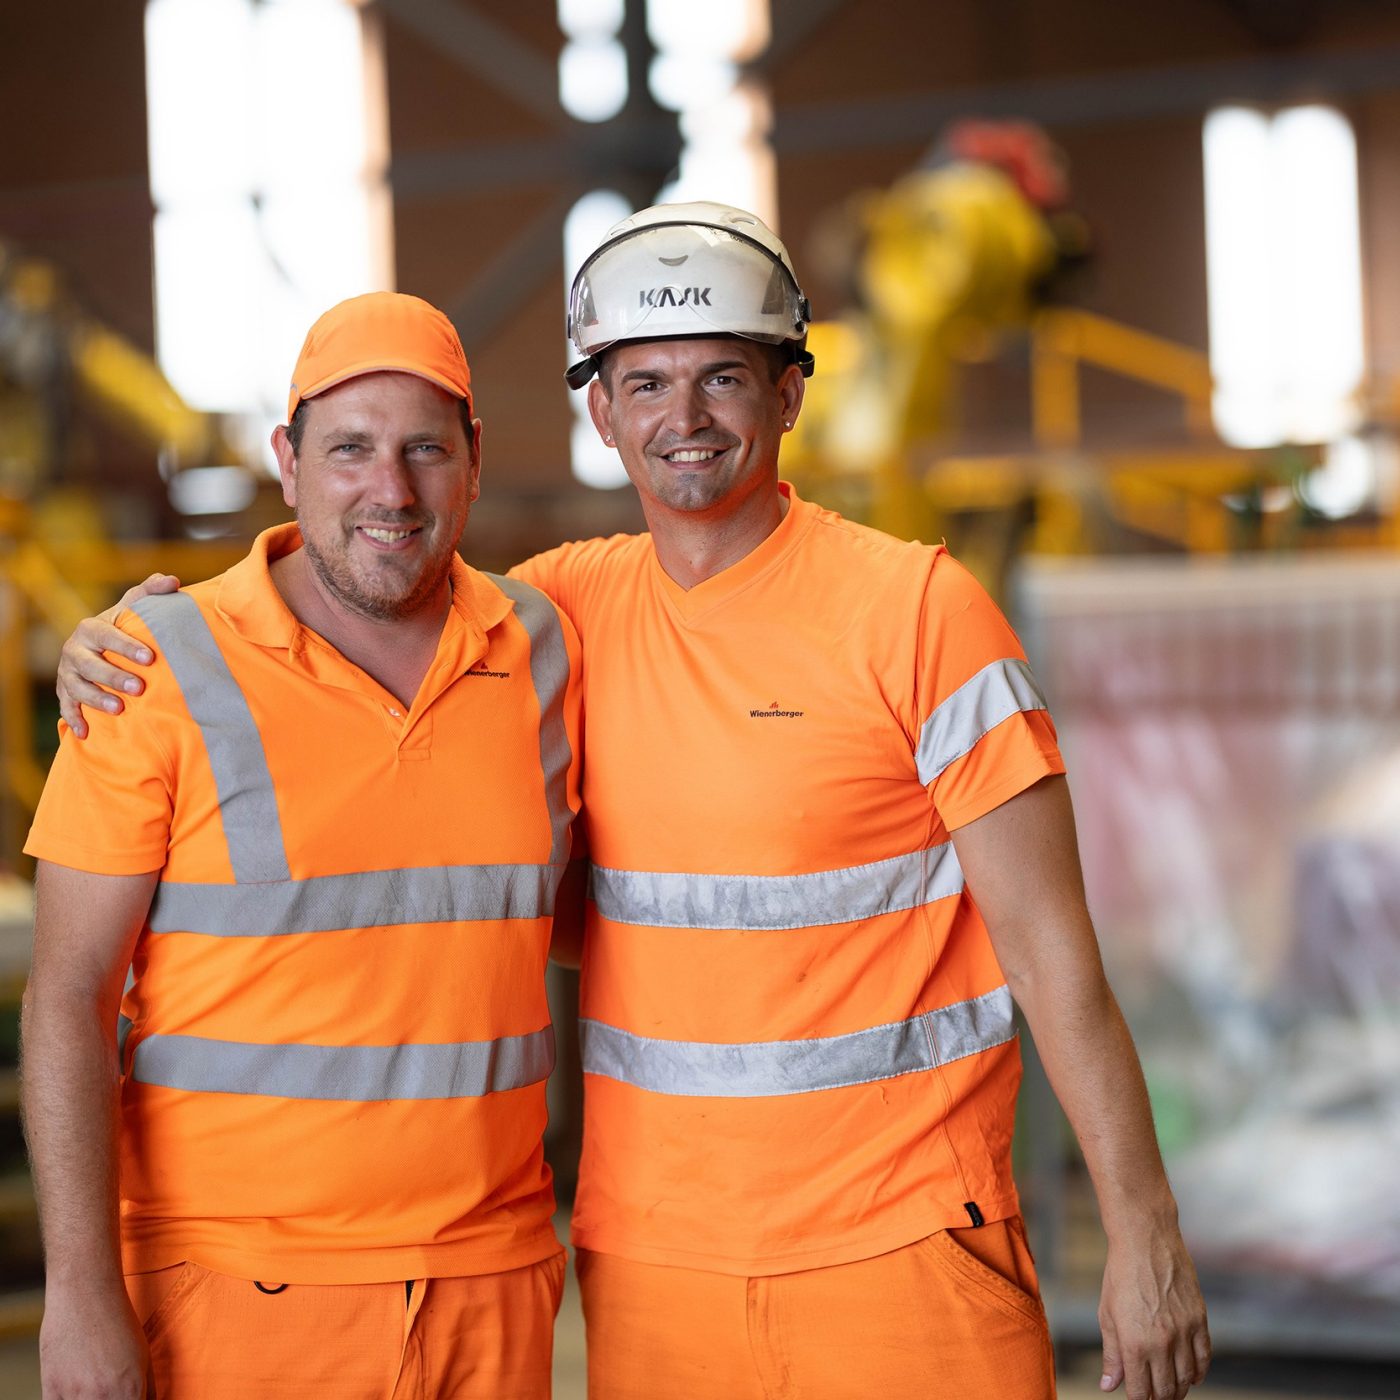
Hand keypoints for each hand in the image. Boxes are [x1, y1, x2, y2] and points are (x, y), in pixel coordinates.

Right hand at [39, 1283, 148, 1398]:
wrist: (85, 1294)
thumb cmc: (118, 1321)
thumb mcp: (144, 1356)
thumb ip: (147, 1389)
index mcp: (131, 1390)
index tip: (130, 1398)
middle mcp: (103, 1398)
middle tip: (109, 1387)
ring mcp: (75, 1396)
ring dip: (90, 1399)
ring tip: (94, 1384)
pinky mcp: (51, 1391)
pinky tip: (75, 1389)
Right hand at [57, 574, 178, 737]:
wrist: (100, 647)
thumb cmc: (124, 627)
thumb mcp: (134, 608)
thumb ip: (151, 592)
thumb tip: (172, 581)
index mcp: (91, 628)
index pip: (106, 635)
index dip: (126, 646)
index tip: (150, 657)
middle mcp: (75, 650)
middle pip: (89, 664)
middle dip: (113, 676)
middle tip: (139, 688)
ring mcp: (68, 673)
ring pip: (77, 687)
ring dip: (96, 699)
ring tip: (119, 709)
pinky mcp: (66, 693)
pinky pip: (67, 708)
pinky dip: (75, 720)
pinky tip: (87, 733)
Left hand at [1098, 1231, 1209, 1399]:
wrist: (1145, 1242)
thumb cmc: (1120, 1275)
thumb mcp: (1107, 1315)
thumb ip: (1112, 1354)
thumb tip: (1109, 1386)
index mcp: (1134, 1343)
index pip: (1140, 1391)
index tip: (1137, 1399)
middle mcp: (1162, 1343)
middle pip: (1166, 1390)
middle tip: (1154, 1398)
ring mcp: (1184, 1332)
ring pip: (1186, 1379)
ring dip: (1178, 1390)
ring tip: (1170, 1391)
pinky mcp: (1200, 1320)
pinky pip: (1204, 1358)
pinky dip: (1198, 1372)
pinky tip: (1191, 1377)